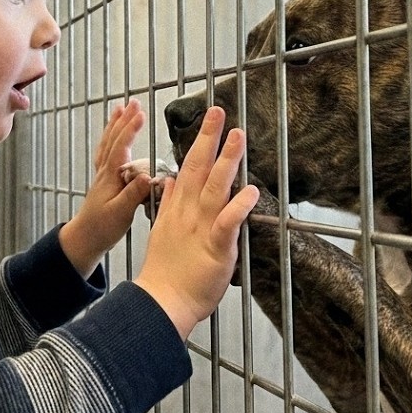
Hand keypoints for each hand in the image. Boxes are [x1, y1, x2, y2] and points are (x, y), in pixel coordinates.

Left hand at [59, 99, 152, 277]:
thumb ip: (134, 195)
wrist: (84, 239)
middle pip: (113, 140)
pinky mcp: (103, 181)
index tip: (140, 113)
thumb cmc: (102, 228)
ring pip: (107, 144)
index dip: (130, 129)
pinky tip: (113, 136)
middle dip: (123, 120)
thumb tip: (148, 176)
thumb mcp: (121, 213)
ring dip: (115, 125)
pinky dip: (110, 140)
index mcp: (110, 177)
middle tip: (133, 103)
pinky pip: (105, 153)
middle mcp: (105, 172)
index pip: (121, 147)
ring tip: (120, 109)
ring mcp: (102, 175)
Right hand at [133, 107, 258, 340]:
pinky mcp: (216, 247)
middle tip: (219, 111)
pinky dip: (239, 206)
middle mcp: (188, 212)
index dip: (200, 141)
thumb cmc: (165, 271)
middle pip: (198, 167)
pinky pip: (228, 222)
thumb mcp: (161, 229)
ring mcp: (201, 227)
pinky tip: (250, 190)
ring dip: (227, 160)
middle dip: (210, 138)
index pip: (188, 166)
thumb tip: (170, 178)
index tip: (209, 120)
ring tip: (238, 136)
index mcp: (177, 208)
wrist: (161, 301)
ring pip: (215, 187)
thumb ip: (168, 202)